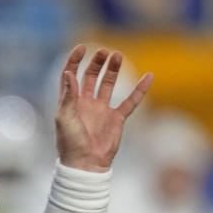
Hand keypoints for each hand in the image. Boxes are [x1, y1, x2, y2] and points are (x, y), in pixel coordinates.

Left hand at [54, 45, 152, 171]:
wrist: (86, 164)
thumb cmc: (70, 143)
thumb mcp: (64, 118)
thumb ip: (68, 95)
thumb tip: (68, 73)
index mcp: (70, 101)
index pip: (71, 75)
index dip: (75, 61)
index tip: (82, 48)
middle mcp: (85, 102)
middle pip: (91, 76)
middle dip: (97, 62)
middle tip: (104, 51)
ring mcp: (102, 109)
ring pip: (109, 84)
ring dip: (113, 70)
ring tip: (118, 55)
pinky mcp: (117, 118)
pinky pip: (130, 101)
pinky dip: (140, 89)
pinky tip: (148, 76)